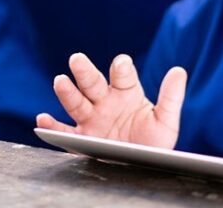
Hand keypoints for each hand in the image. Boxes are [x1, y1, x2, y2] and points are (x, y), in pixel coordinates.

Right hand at [36, 52, 186, 148]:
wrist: (141, 164)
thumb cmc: (153, 141)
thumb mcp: (166, 121)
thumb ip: (171, 97)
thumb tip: (179, 71)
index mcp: (126, 92)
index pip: (123, 76)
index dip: (122, 69)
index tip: (122, 63)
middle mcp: (105, 101)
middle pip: (92, 83)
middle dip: (85, 72)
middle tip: (77, 59)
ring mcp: (92, 119)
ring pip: (76, 102)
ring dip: (67, 92)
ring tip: (60, 81)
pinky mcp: (82, 138)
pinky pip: (65, 132)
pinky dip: (52, 126)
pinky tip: (43, 119)